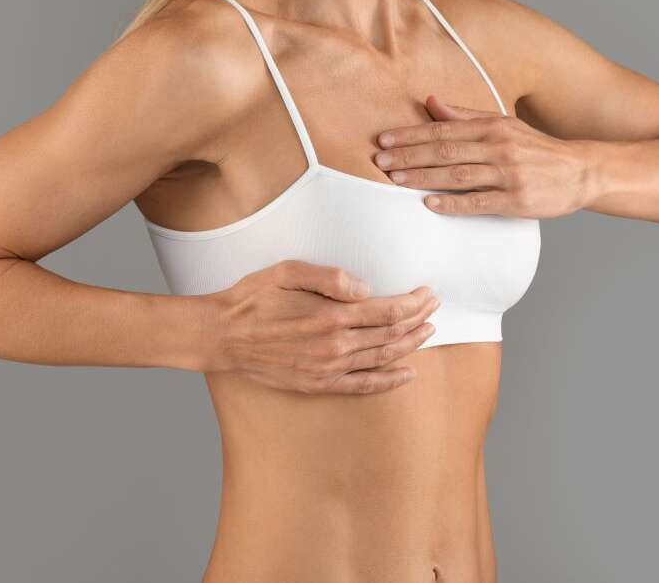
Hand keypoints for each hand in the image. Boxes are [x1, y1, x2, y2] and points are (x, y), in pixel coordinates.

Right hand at [198, 260, 438, 394]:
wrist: (222, 336)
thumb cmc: (253, 298)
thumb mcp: (288, 271)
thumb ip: (331, 278)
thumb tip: (367, 290)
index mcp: (331, 315)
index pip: (387, 311)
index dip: (413, 303)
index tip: (428, 294)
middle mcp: (335, 345)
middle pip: (391, 334)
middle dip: (418, 320)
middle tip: (435, 308)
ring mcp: (328, 368)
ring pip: (383, 358)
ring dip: (410, 346)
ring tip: (428, 333)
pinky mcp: (318, 384)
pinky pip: (362, 385)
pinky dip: (388, 381)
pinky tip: (406, 374)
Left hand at [373, 95, 594, 217]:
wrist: (581, 171)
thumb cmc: (535, 149)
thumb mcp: (503, 125)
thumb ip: (466, 116)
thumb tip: (430, 102)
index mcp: (492, 126)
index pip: (443, 128)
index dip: (411, 135)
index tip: (384, 141)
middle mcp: (498, 146)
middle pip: (445, 150)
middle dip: (409, 156)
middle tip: (379, 162)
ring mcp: (508, 173)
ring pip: (457, 174)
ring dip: (423, 177)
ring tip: (395, 181)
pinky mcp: (516, 200)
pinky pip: (479, 201)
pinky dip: (453, 203)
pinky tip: (430, 204)